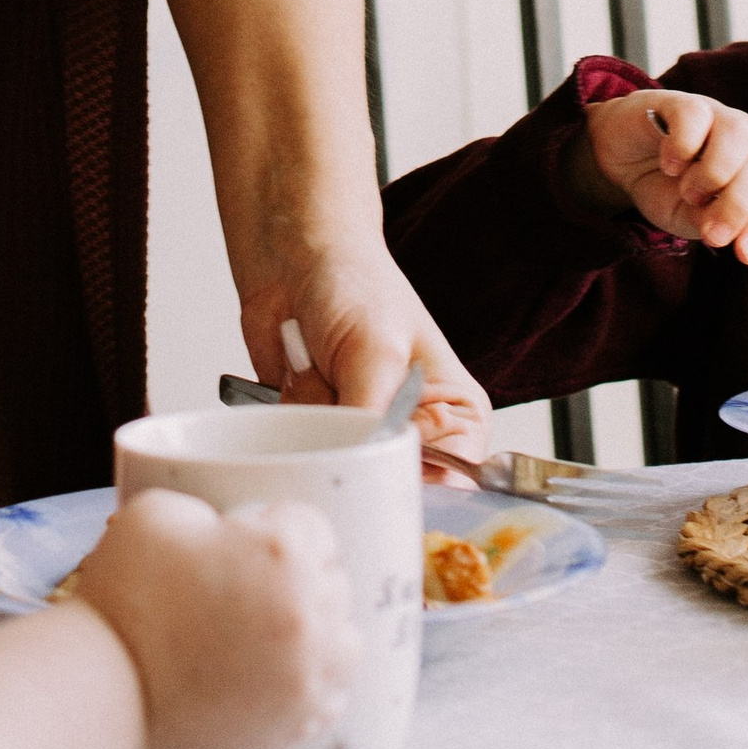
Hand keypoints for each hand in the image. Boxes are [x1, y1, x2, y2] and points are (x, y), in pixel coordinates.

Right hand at [72, 491, 357, 748]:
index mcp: (282, 552)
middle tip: (256, 585)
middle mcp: (307, 613)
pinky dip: (316, 684)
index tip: (252, 541)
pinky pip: (331, 698)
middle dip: (303, 577)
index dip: (280, 527)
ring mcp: (304, 675)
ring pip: (347, 643)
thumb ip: (211, 506)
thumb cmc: (125, 595)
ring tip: (282, 632)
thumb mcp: (160, 512)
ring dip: (324, 631)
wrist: (105, 687)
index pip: (315, 526)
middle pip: (336, 581)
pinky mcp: (292, 723)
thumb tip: (229, 529)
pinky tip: (282, 674)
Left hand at [238, 239, 490, 467]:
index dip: (418, 494)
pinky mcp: (319, 432)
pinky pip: (304, 458)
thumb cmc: (354, 282)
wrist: (292, 255)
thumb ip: (375, 420)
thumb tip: (366, 475)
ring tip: (320, 376)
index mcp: (455, 415)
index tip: (383, 481)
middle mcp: (414, 432)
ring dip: (319, 436)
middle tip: (343, 407)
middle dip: (358, 460)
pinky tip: (297, 383)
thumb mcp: (376, 352)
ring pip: (342, 474)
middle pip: (393, 488)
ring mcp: (362, 433)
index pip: (453, 485)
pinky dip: (292, 430)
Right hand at [577, 87, 747, 262]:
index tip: (746, 255)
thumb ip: (712, 223)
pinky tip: (669, 164)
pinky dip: (682, 148)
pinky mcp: (681, 102)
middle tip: (711, 235)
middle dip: (737, 209)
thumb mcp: (689, 219)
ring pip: (738, 135)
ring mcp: (715, 116)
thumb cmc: (663, 188)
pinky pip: (695, 116)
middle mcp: (743, 142)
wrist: (619, 160)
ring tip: (688, 192)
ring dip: (714, 174)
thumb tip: (728, 233)